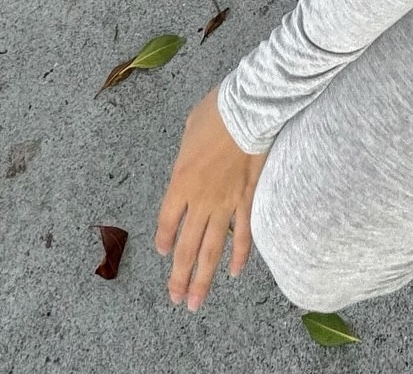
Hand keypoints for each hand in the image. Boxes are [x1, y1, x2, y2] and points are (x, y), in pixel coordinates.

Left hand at [155, 86, 268, 310]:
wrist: (247, 110)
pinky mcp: (248, 199)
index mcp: (180, 182)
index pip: (168, 222)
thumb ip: (188, 153)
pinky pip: (243, 234)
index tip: (164, 253)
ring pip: (212, 249)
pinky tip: (234, 273)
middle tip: (176, 299)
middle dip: (179, 276)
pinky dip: (239, 255)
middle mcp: (200, 200)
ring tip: (195, 302)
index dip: (165, 240)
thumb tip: (192, 159)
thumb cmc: (216, 112)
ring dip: (203, 278)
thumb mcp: (189, 128)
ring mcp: (226, 203)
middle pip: (186, 246)